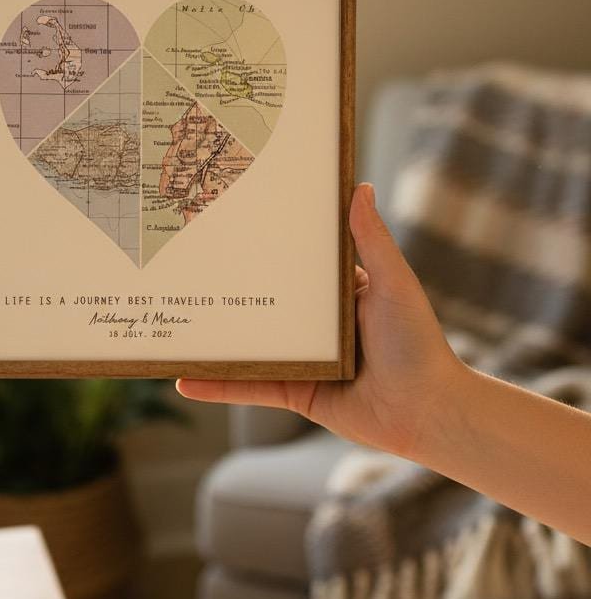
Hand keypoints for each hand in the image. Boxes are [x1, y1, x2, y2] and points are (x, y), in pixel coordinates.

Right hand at [177, 183, 465, 460]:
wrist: (429, 412)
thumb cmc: (418, 343)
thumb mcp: (394, 283)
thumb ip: (371, 240)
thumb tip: (358, 186)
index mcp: (337, 293)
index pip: (294, 263)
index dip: (264, 245)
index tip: (230, 221)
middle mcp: (315, 325)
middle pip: (261, 302)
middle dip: (224, 287)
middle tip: (183, 265)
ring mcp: (302, 359)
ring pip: (247, 344)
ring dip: (210, 338)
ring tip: (170, 320)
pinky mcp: (295, 393)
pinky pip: (249, 387)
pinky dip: (217, 384)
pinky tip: (183, 378)